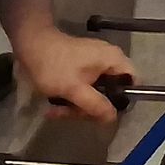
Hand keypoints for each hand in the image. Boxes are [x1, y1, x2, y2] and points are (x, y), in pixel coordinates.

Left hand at [11, 26, 134, 124]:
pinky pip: (85, 87)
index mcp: (114, 60)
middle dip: (90, 107)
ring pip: (96, 92)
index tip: (106, 113)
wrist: (31, 46)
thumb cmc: (55, 66)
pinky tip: (56, 106)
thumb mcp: (75, 89)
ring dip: (77, 106)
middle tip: (71, 114)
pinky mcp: (82, 67)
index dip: (124, 101)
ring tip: (57, 111)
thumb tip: (113, 119)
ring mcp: (95, 63)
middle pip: (112, 91)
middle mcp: (109, 60)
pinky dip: (72, 97)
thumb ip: (96, 105)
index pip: (134, 82)